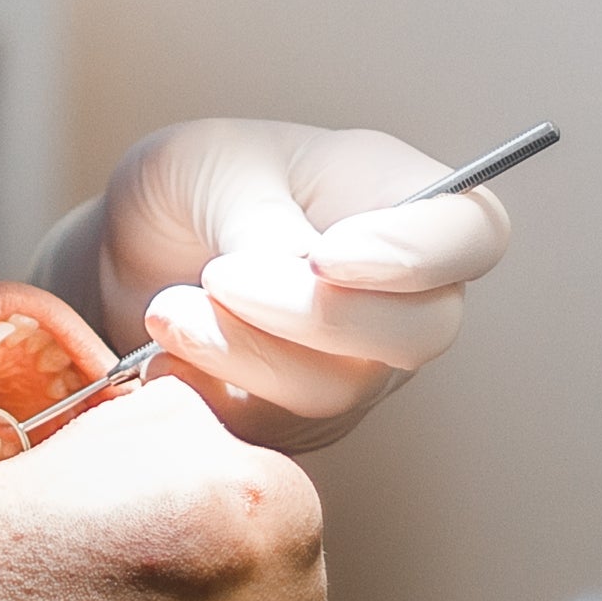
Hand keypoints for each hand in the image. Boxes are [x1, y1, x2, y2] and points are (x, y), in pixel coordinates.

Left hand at [37, 120, 515, 450]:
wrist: (128, 254)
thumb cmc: (192, 188)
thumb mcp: (212, 167)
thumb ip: (262, 217)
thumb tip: (298, 274)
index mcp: (397, 197)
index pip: (473, 235)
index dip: (419, 255)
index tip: (328, 257)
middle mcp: (398, 293)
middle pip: (422, 332)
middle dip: (316, 315)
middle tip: (221, 277)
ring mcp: (356, 366)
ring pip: (340, 391)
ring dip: (246, 352)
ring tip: (170, 309)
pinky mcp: (298, 423)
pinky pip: (273, 433)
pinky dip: (210, 395)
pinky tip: (164, 352)